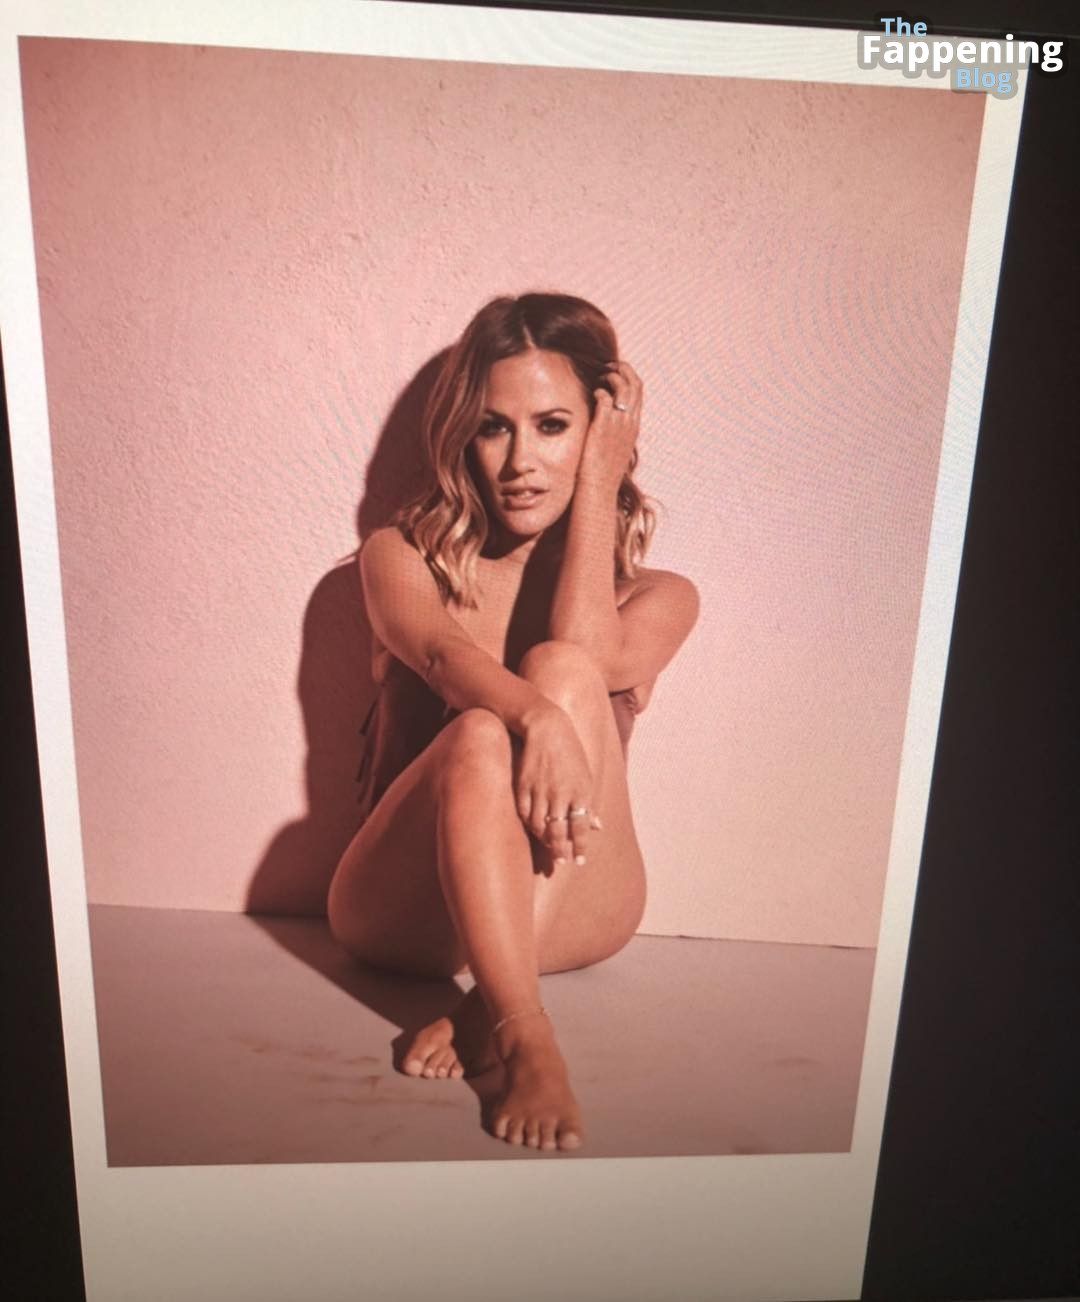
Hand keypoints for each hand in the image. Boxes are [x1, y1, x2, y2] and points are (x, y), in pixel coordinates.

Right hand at [516, 704, 602, 867]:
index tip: (579, 861)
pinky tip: (535, 830)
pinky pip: (525, 814)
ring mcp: (540, 791)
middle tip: (561, 863)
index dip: (580, 847)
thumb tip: (598, 827)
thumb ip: (589, 804)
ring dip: (545, 841)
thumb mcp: (586, 776)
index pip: (580, 827)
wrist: (546, 729)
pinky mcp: (523, 786)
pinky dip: (530, 825)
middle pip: (558, 832)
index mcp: (580, 792)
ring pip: (540, 826)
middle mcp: (560, 794)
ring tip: (549, 849)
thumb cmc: (570, 753)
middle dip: (560, 851)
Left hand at [579, 360, 643, 492]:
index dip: (629, 377)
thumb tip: (607, 422)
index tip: (617, 372)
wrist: (599, 489)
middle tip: (609, 365)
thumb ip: (615, 433)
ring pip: (622, 387)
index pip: (639, 393)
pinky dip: (600, 391)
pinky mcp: (604, 426)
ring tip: (600, 375)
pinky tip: (593, 393)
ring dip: (611, 376)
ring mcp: (618, 424)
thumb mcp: (616, 450)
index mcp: (634, 427)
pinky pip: (605, 398)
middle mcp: (630, 423)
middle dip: (623, 369)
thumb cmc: (603, 473)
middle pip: (635, 384)